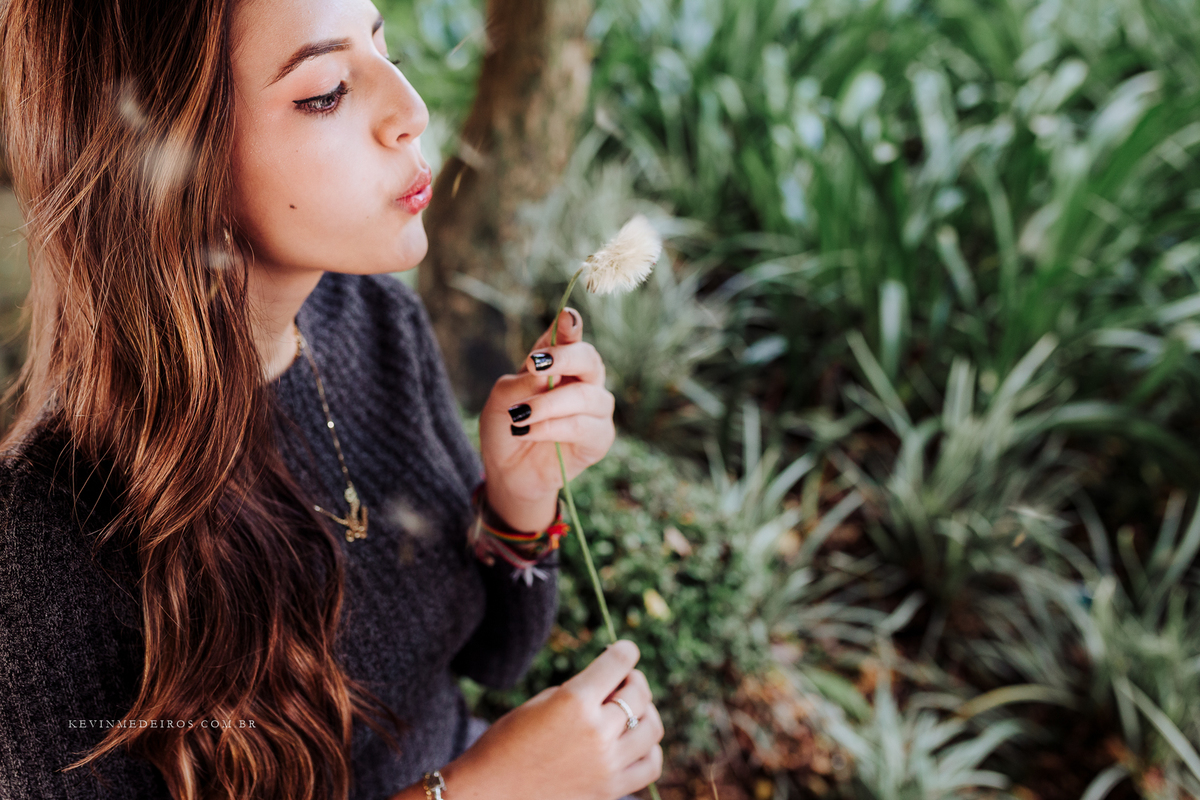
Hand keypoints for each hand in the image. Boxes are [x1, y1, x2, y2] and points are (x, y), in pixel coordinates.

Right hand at [441, 640, 664, 799]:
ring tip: (631, 710)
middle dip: (633, 680)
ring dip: (645, 712)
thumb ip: (581, 692)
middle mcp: (596, 732)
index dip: (624, 651)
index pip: (618, 663)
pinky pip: (650, 765)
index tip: (624, 650)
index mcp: (575, 701)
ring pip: (652, 728)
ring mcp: (607, 764)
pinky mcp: (610, 790)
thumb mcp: (542, 703)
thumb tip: (614, 684)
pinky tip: (635, 742)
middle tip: (623, 680)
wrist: (490, 793)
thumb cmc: (507, 742)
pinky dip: (649, 749)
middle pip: (639, 693)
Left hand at [479, 308, 616, 531]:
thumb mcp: (502, 400)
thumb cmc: (507, 428)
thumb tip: (544, 373)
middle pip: (589, 359)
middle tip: (535, 364)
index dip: (570, 326)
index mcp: (559, 364)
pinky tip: (528, 432)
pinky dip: (553, 428)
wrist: (508, 472)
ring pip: (586, 397)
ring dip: (549, 404)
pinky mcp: (599, 439)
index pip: (569, 337)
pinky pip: (584, 428)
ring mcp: (595, 410)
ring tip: (520, 415)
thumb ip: (523, 382)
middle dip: (565, 358)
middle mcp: (582, 381)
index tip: (567, 316)